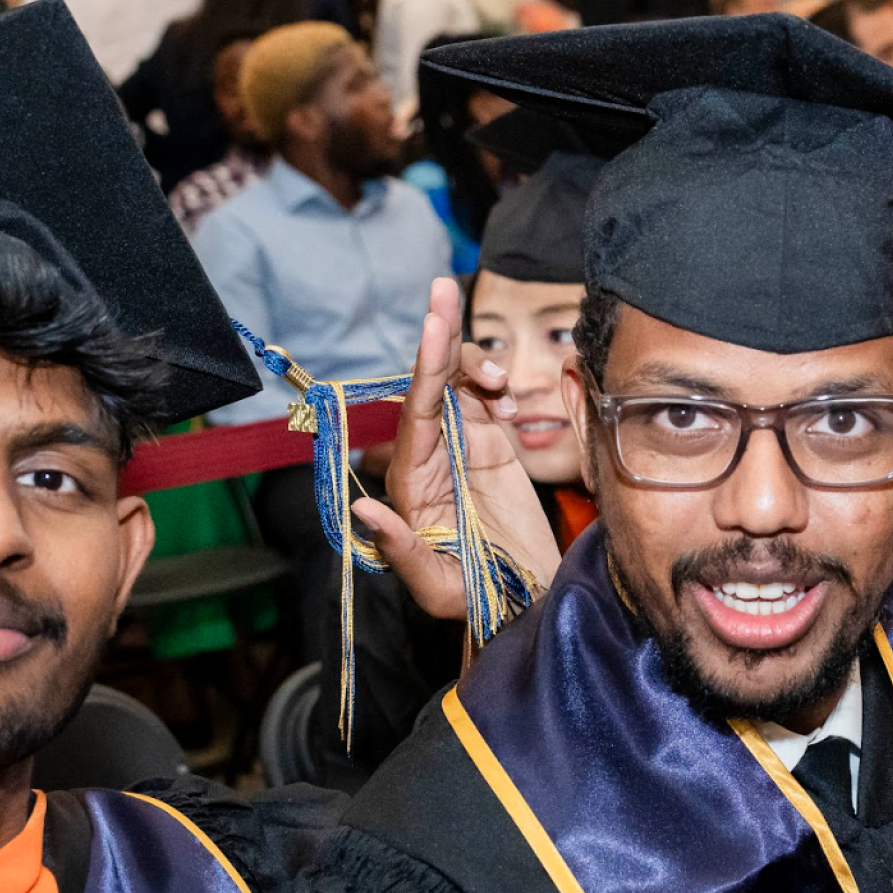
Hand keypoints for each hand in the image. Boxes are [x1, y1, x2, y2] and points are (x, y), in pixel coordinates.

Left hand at [350, 278, 565, 620]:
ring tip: (500, 383)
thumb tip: (365, 511)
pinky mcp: (491, 445)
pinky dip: (497, 385)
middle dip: (438, 336)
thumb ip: (402, 552)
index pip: (414, 414)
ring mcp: (461, 447)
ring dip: (474, 364)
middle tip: (444, 288)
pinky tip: (509, 401)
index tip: (433, 324)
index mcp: (410, 485)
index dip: (424, 368)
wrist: (527, 600)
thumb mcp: (437, 588)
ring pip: (456, 382)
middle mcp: (430, 457)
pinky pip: (485, 397)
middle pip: (428, 383)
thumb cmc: (478, 603)